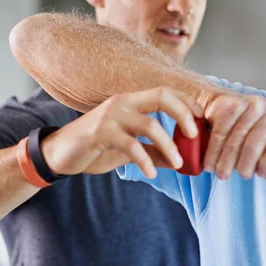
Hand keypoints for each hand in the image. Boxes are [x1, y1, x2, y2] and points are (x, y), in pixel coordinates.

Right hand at [40, 87, 202, 178]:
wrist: (62, 154)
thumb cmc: (100, 147)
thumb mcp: (133, 148)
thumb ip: (156, 151)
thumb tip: (185, 163)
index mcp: (133, 101)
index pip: (167, 92)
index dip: (187, 102)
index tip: (203, 118)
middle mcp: (124, 102)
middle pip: (162, 97)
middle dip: (184, 114)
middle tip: (196, 136)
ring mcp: (112, 116)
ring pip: (150, 124)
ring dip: (169, 145)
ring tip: (180, 163)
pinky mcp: (101, 133)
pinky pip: (131, 145)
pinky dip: (145, 161)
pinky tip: (152, 173)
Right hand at [202, 91, 265, 201]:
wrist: (232, 110)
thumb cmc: (256, 137)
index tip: (259, 175)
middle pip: (255, 144)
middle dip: (245, 165)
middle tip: (240, 175)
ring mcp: (252, 103)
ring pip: (236, 139)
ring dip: (226, 161)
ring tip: (222, 173)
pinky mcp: (231, 103)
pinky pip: (220, 131)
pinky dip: (213, 151)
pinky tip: (210, 163)